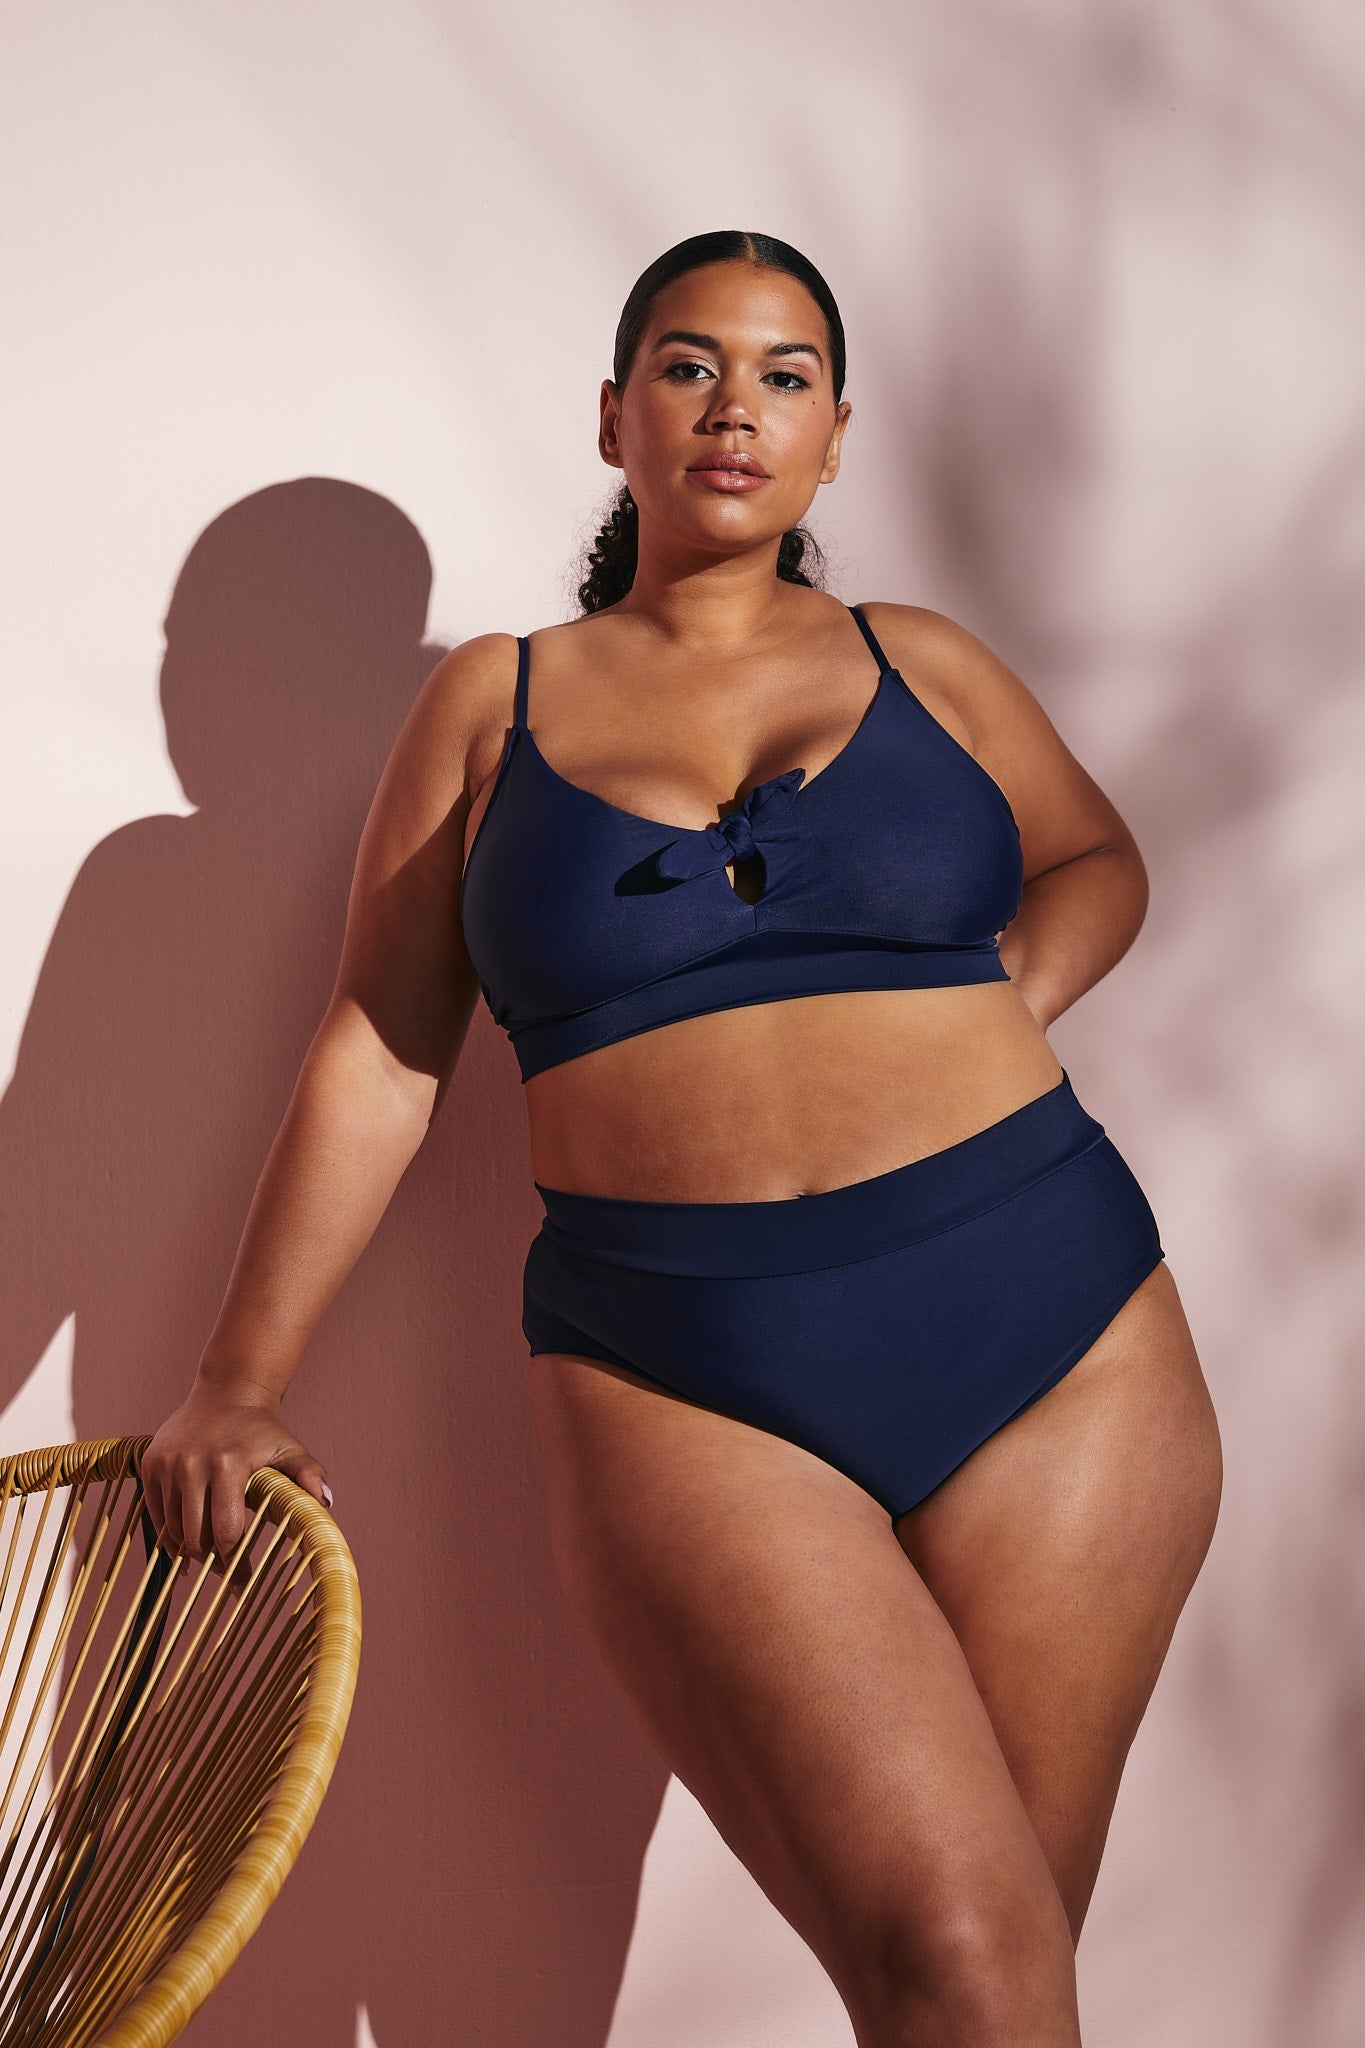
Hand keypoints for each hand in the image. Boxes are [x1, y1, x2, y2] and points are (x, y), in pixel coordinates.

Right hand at [140, 1380, 332, 1588]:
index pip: (227, 1530)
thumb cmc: (261, 1429)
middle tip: (225, 1575)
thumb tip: (325, 1502)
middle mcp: (193, 1464)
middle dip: (212, 1561)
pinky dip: (169, 1532)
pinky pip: (156, 1512)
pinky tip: (183, 1543)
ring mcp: (168, 1464)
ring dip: (189, 1549)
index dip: (236, 1563)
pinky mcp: (150, 1464)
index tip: (242, 1585)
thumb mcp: (289, 1449)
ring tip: (206, 1560)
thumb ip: (308, 1474)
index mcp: (228, 1464)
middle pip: (196, 1535)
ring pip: (173, 1528)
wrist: (226, 1393)